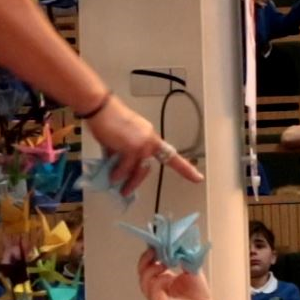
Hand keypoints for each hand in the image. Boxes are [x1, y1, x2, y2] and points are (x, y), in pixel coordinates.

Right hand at [85, 94, 202, 195]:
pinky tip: (111, 177)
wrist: (101, 108)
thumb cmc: (107, 120)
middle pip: (149, 166)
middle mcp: (150, 140)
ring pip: (139, 170)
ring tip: (119, 188)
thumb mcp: (119, 138)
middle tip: (127, 191)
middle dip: (137, 181)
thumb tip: (116, 167)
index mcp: (150, 136)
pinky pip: (126, 168)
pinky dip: (118, 174)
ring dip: (129, 182)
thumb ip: (121, 153)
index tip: (198, 178)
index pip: (170, 153)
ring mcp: (144, 144)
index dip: (185, 168)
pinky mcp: (133, 148)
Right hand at [137, 249, 226, 299]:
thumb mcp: (191, 268)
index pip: (148, 264)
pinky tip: (169, 277)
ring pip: (143, 281)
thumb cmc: (198, 294)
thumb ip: (183, 256)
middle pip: (141, 271)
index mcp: (161, 278)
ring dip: (152, 269)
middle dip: (145, 259)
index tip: (155, 243)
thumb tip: (177, 242)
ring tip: (164, 264)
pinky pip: (153, 292)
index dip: (149, 253)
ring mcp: (156, 297)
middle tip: (154, 251)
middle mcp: (156, 288)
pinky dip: (159, 282)